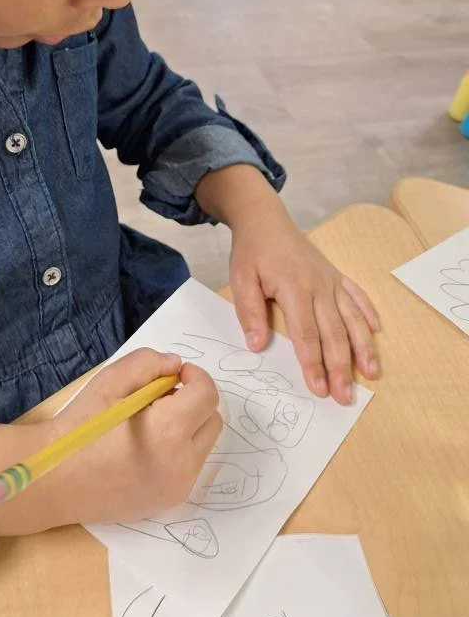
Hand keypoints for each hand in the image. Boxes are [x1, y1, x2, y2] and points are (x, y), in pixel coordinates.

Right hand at [0, 349, 220, 536]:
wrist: (54, 480)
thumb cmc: (80, 427)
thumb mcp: (109, 381)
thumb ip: (148, 363)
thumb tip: (176, 365)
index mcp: (168, 431)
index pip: (207, 395)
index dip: (195, 376)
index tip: (173, 374)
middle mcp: (182, 464)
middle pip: (212, 420)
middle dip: (194, 401)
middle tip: (159, 397)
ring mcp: (178, 487)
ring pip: (204, 444)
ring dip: (188, 426)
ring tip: (150, 423)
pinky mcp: (169, 501)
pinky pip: (190, 466)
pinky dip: (179, 449)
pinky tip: (146, 447)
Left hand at [229, 207, 379, 404]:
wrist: (265, 220)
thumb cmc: (251, 252)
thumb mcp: (240, 279)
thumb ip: (249, 312)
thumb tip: (258, 345)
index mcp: (294, 287)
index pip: (306, 334)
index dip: (313, 363)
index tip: (318, 389)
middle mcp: (319, 285)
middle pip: (334, 332)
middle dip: (341, 367)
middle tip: (344, 396)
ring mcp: (331, 280)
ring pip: (352, 318)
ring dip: (363, 347)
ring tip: (371, 373)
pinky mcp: (336, 275)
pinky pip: (358, 296)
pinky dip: (368, 315)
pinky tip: (376, 333)